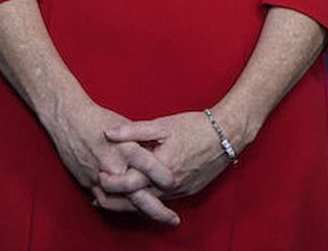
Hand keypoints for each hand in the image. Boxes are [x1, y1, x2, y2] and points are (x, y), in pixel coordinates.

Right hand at [41, 95, 179, 224]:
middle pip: (137, 194)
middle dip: (156, 209)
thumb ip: (144, 141)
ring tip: (156, 217)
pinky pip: (105, 200)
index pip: (149, 168)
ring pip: (121, 203)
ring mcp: (98, 177)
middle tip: (173, 219)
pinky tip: (131, 209)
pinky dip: (119, 206)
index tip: (176, 184)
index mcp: (126, 149)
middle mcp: (113, 166)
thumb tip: (161, 151)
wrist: (69, 120)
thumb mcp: (129, 125)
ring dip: (139, 211)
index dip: (164, 178)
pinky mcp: (87, 182)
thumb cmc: (101, 119)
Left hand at [103, 110, 241, 200]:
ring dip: (131, 200)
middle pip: (136, 199)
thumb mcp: (163, 125)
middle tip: (100, 192)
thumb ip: (133, 131)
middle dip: (116, 198)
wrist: (229, 133)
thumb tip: (107, 133)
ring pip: (150, 203)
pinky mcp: (188, 192)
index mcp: (161, 168)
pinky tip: (142, 191)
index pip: (128, 183)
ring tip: (115, 194)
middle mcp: (170, 185)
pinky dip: (150, 197)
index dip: (110, 182)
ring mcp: (180, 191)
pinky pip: (164, 199)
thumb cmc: (196, 126)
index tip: (98, 176)